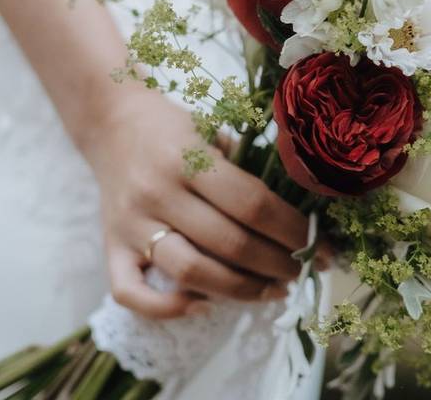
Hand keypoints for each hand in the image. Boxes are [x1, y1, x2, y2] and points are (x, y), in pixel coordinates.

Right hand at [77, 86, 310, 318]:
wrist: (110, 123)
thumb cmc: (172, 127)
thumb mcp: (212, 130)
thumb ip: (245, 168)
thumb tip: (297, 213)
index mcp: (186, 158)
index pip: (252, 204)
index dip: (293, 231)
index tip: (320, 246)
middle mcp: (157, 193)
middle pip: (229, 243)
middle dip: (278, 264)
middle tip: (304, 270)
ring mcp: (130, 224)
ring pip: (190, 272)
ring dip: (241, 290)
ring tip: (274, 290)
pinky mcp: (110, 247)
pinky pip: (131, 294)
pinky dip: (168, 309)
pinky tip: (204, 304)